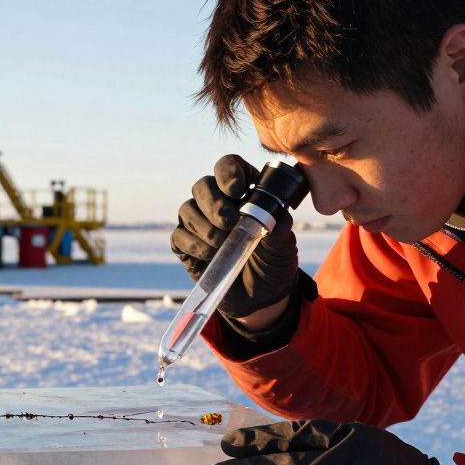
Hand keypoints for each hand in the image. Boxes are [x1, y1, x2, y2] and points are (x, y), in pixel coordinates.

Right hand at [170, 154, 299, 319]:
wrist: (261, 298)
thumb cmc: (273, 263)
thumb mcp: (284, 245)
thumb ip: (280, 226)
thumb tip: (275, 216)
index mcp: (243, 192)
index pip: (228, 166)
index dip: (228, 173)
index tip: (237, 190)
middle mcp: (217, 202)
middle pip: (202, 185)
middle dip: (213, 202)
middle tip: (228, 221)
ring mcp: (199, 223)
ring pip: (187, 209)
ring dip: (204, 226)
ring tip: (222, 243)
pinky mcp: (186, 246)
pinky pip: (179, 236)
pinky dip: (194, 244)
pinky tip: (210, 254)